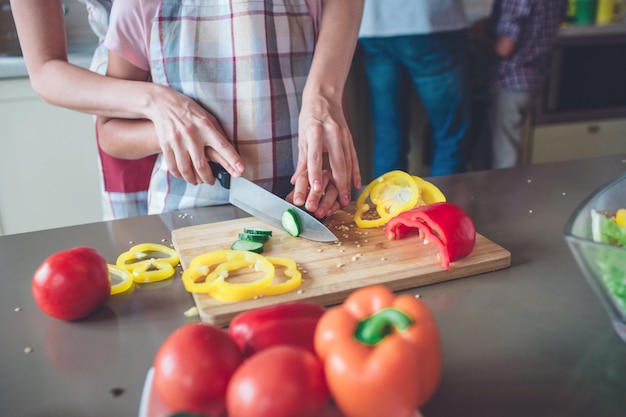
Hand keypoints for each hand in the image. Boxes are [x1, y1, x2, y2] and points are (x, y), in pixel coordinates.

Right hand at [148, 86, 244, 184]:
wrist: (163, 103)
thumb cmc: (191, 111)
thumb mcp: (208, 118)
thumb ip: (218, 134)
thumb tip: (230, 153)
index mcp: (206, 126)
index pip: (222, 146)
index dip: (232, 160)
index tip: (241, 171)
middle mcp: (192, 134)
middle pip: (202, 165)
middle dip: (209, 178)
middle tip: (212, 181)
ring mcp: (177, 140)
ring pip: (186, 170)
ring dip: (194, 180)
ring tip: (199, 181)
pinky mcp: (166, 145)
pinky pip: (173, 167)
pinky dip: (180, 175)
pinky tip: (186, 176)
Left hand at [287, 169, 339, 218]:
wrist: (315, 195)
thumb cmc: (304, 192)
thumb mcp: (295, 194)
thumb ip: (292, 196)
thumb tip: (286, 201)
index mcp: (309, 172)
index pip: (304, 179)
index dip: (300, 191)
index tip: (298, 202)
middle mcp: (323, 175)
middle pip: (321, 182)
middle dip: (315, 196)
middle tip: (310, 207)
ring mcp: (334, 183)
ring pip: (333, 190)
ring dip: (326, 203)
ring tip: (319, 213)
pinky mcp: (341, 193)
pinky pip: (340, 198)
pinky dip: (335, 206)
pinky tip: (329, 212)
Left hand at [293, 93, 360, 207]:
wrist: (324, 97)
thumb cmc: (310, 116)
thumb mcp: (302, 136)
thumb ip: (302, 160)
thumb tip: (295, 181)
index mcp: (315, 130)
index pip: (315, 156)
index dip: (315, 173)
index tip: (316, 188)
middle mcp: (332, 133)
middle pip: (337, 162)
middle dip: (339, 183)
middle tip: (339, 200)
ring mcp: (343, 135)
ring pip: (348, 162)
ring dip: (348, 181)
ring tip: (346, 197)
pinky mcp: (350, 137)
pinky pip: (354, 157)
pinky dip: (355, 171)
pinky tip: (356, 183)